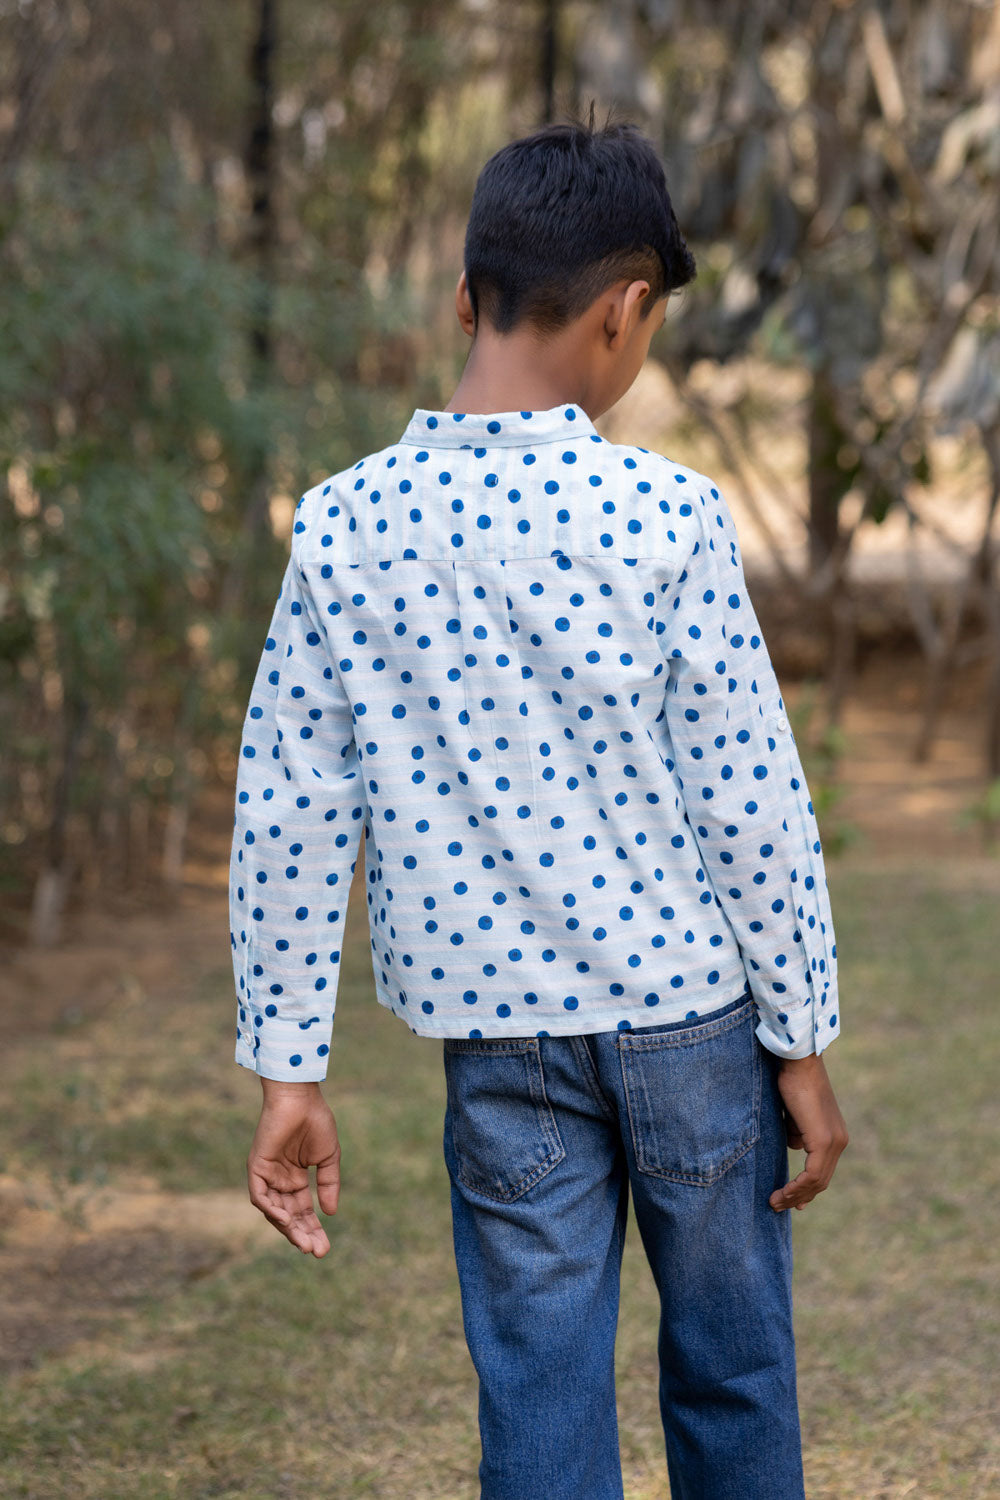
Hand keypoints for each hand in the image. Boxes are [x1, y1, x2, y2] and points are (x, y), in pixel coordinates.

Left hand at [247, 1079, 340, 1256]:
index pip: (303, 1211)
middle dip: (302, 1235)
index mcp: (295, 1178)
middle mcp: (279, 1180)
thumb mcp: (328, 1157)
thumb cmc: (315, 1121)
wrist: (300, 1098)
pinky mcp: (256, 1167)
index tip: (324, 1248)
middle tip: (317, 1252)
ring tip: (303, 1243)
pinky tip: (286, 1220)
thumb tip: (330, 1213)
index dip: (313, 1229)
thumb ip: (329, 1184)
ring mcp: (267, 1175)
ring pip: (274, 1211)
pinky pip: (259, 1196)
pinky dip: (271, 1209)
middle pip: (289, 1216)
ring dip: (288, 1228)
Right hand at [769, 1052, 847, 1211]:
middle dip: (799, 1196)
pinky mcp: (823, 1140)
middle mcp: (839, 1141)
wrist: (799, 1061)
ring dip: (795, 1195)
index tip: (791, 1199)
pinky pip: (812, 1174)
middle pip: (821, 1180)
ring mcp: (834, 1141)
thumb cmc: (792, 1080)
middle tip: (779, 1205)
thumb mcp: (795, 1114)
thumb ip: (798, 1131)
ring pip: (817, 1180)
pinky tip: (782, 1193)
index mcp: (835, 1135)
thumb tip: (796, 1144)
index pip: (822, 1171)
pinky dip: (797, 1187)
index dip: (806, 1188)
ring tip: (776, 1202)